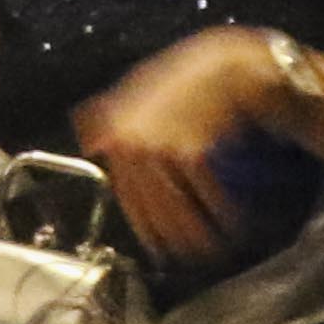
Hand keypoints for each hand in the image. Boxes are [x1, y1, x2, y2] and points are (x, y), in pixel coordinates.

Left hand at [78, 25, 280, 267]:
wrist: (222, 67)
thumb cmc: (180, 83)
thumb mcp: (136, 95)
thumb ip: (110, 118)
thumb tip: (91, 144)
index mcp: (115, 136)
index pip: (127, 195)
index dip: (145, 224)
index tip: (159, 248)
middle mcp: (129, 145)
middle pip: (150, 206)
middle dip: (172, 236)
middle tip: (190, 257)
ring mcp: (157, 148)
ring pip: (174, 205)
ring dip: (196, 232)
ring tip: (215, 248)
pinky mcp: (190, 150)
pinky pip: (203, 192)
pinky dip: (220, 211)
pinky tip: (232, 223)